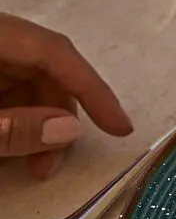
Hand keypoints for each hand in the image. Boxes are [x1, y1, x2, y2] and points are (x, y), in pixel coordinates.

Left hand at [0, 15, 131, 178]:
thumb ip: (12, 127)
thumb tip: (69, 130)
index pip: (55, 52)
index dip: (92, 89)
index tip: (121, 128)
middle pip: (41, 69)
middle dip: (55, 118)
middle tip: (51, 166)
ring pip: (24, 81)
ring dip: (35, 122)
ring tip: (31, 166)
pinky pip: (4, 87)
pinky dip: (14, 115)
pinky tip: (10, 144)